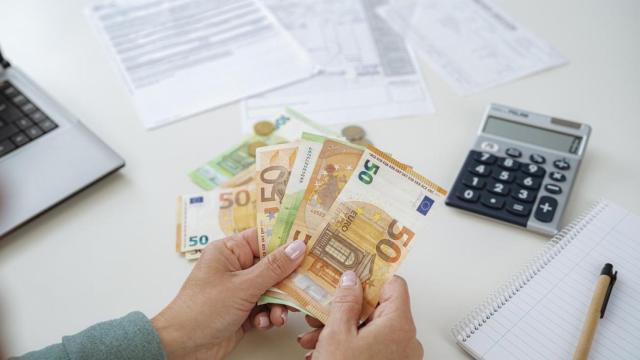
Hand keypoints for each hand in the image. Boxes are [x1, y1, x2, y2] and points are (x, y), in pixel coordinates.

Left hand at [152, 228, 305, 358]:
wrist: (183, 347)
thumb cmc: (203, 310)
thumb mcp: (243, 286)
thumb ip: (274, 267)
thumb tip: (298, 247)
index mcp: (229, 251)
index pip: (264, 237)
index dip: (286, 242)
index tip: (310, 247)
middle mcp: (235, 268)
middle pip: (272, 266)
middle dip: (287, 280)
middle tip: (302, 287)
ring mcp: (239, 290)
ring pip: (272, 289)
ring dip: (279, 303)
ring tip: (278, 314)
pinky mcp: (243, 311)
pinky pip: (266, 307)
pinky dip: (268, 315)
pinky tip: (264, 322)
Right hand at [298, 273, 422, 359]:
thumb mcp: (337, 333)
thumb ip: (345, 300)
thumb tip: (351, 279)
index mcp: (399, 324)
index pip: (394, 284)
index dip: (371, 276)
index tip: (353, 272)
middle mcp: (406, 339)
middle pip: (378, 308)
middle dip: (345, 308)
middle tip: (323, 307)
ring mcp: (400, 356)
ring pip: (370, 329)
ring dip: (341, 328)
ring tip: (314, 335)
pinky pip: (372, 348)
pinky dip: (349, 345)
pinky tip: (323, 351)